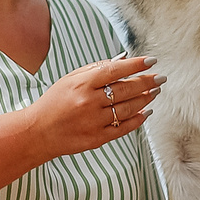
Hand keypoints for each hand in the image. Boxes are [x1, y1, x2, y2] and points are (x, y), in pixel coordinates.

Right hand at [23, 56, 162, 160]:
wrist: (38, 132)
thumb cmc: (54, 102)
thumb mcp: (70, 79)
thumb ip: (95, 69)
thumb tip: (122, 61)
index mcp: (82, 84)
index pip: (116, 70)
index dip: (136, 65)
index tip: (152, 61)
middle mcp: (89, 102)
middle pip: (126, 90)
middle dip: (147, 82)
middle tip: (160, 78)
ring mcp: (94, 122)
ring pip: (129, 109)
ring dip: (146, 99)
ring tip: (155, 92)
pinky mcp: (97, 138)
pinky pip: (124, 128)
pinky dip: (138, 119)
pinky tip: (146, 111)